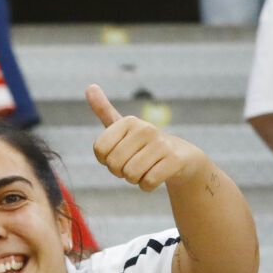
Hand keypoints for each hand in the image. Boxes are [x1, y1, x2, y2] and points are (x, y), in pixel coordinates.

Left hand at [86, 84, 210, 191]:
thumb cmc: (145, 145)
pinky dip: (148, 186)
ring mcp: (161, 143)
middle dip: (121, 172)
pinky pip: (147, 183)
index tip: (120, 154)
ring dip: (135, 179)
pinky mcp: (174, 160)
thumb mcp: (124, 128)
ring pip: (130, 175)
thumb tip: (90, 86)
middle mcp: (145, 129)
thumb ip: (104, 110)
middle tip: (134, 164)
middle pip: (114, 165)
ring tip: (146, 168)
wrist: (182, 158)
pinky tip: (157, 175)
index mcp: (128, 121)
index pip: (99, 150)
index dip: (106, 160)